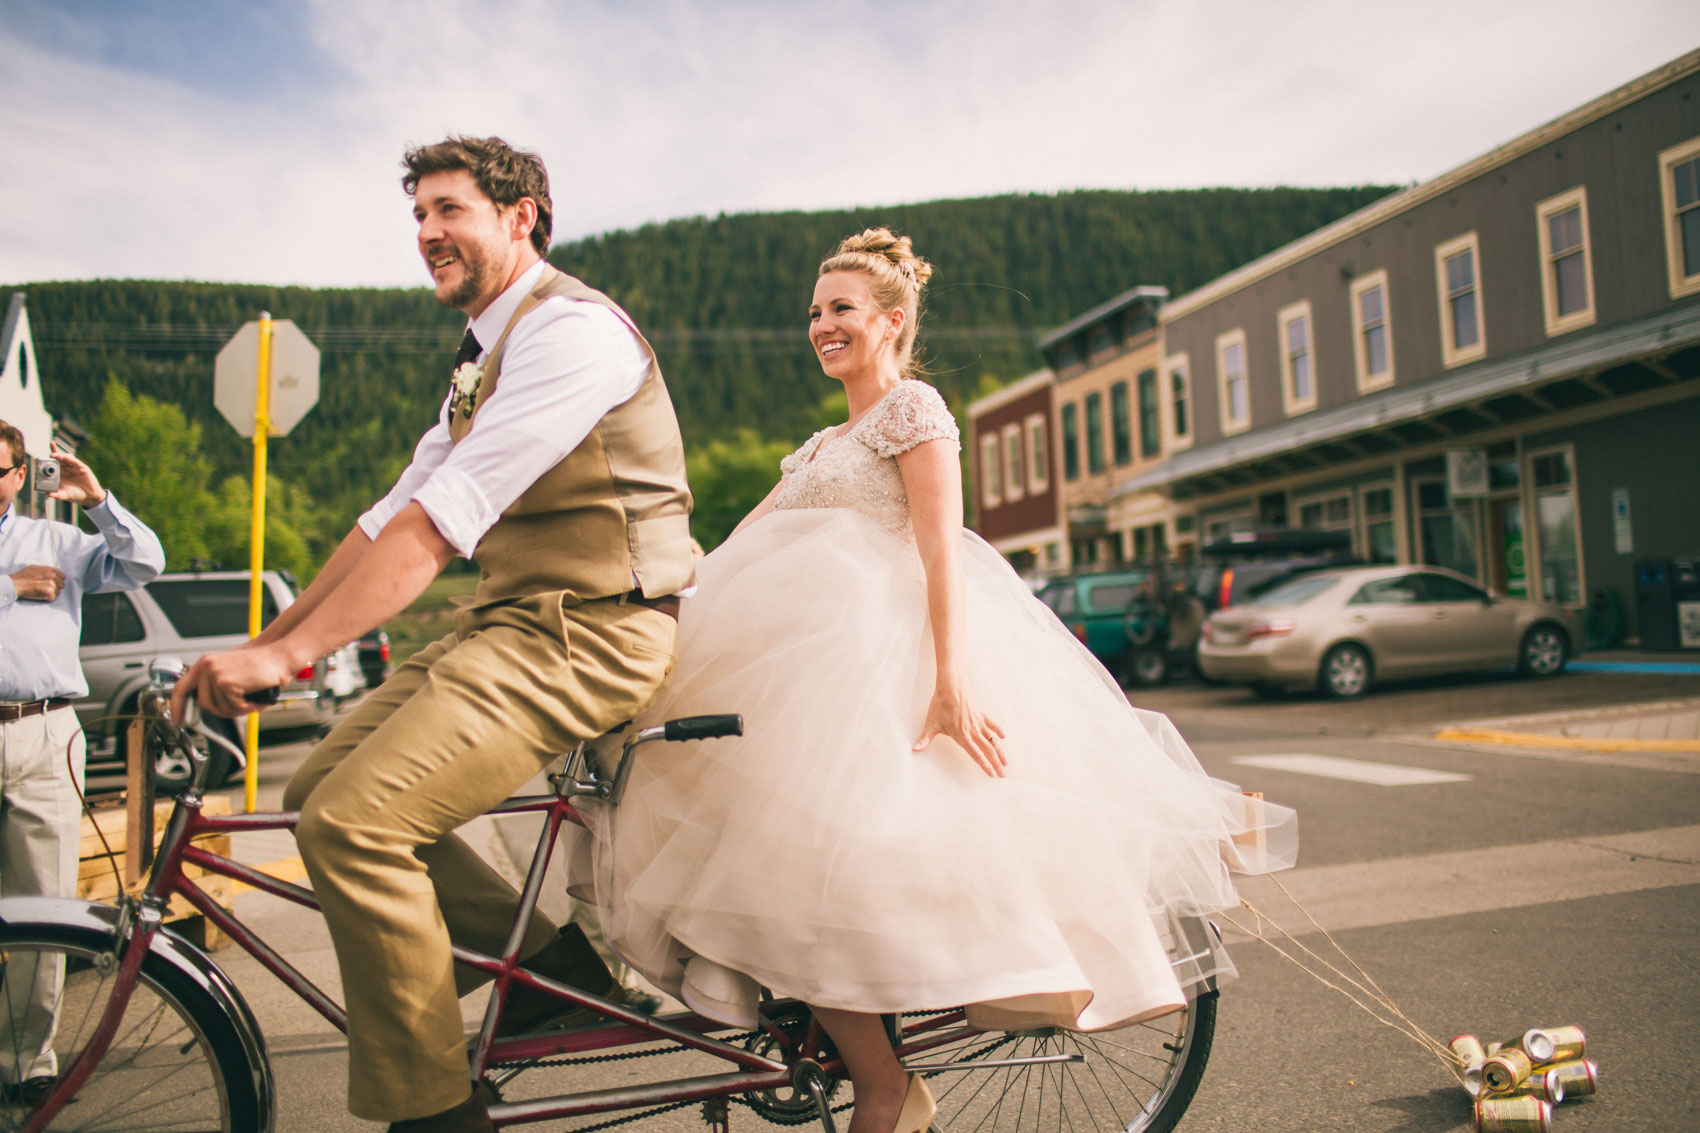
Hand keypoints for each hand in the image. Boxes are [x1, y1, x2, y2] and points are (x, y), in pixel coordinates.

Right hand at [10, 564, 66, 601]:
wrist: (16, 583)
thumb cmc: (23, 575)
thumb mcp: (35, 567)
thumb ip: (45, 570)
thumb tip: (50, 572)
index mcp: (51, 570)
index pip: (63, 577)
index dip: (59, 580)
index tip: (54, 583)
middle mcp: (53, 577)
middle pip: (62, 585)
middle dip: (56, 587)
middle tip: (47, 588)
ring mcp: (51, 585)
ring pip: (58, 592)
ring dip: (52, 593)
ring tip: (42, 592)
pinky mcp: (48, 593)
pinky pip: (53, 597)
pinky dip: (48, 598)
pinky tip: (41, 595)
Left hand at [48, 443, 104, 507]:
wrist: (89, 497)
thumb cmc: (76, 495)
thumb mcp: (64, 495)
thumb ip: (57, 495)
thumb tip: (48, 494)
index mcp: (59, 474)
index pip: (52, 464)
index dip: (47, 460)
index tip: (41, 458)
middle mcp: (65, 469)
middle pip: (58, 458)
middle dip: (54, 455)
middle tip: (51, 455)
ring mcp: (73, 467)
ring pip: (66, 458)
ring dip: (61, 456)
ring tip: (57, 456)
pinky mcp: (82, 467)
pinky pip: (76, 462)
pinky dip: (71, 459)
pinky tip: (66, 458)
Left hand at [172, 644, 294, 721]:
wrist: (279, 656)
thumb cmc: (260, 663)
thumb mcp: (229, 669)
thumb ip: (213, 683)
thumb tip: (203, 705)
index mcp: (205, 662)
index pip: (180, 688)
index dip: (176, 707)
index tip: (176, 720)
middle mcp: (207, 666)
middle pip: (204, 703)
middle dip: (222, 711)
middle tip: (238, 708)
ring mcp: (216, 674)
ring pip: (220, 708)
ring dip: (238, 709)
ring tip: (251, 699)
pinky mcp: (227, 683)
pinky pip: (234, 707)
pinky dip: (248, 707)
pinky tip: (257, 698)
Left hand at [913, 685, 1007, 777]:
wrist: (951, 686)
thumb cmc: (941, 704)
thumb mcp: (931, 723)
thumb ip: (925, 738)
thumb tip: (915, 749)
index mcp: (962, 736)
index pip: (976, 755)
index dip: (985, 765)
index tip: (992, 774)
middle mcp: (973, 731)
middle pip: (988, 750)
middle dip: (996, 764)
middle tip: (1002, 775)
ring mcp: (978, 722)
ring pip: (992, 740)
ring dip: (1000, 752)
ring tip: (1005, 762)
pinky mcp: (981, 714)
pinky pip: (992, 725)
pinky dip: (998, 731)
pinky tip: (1003, 737)